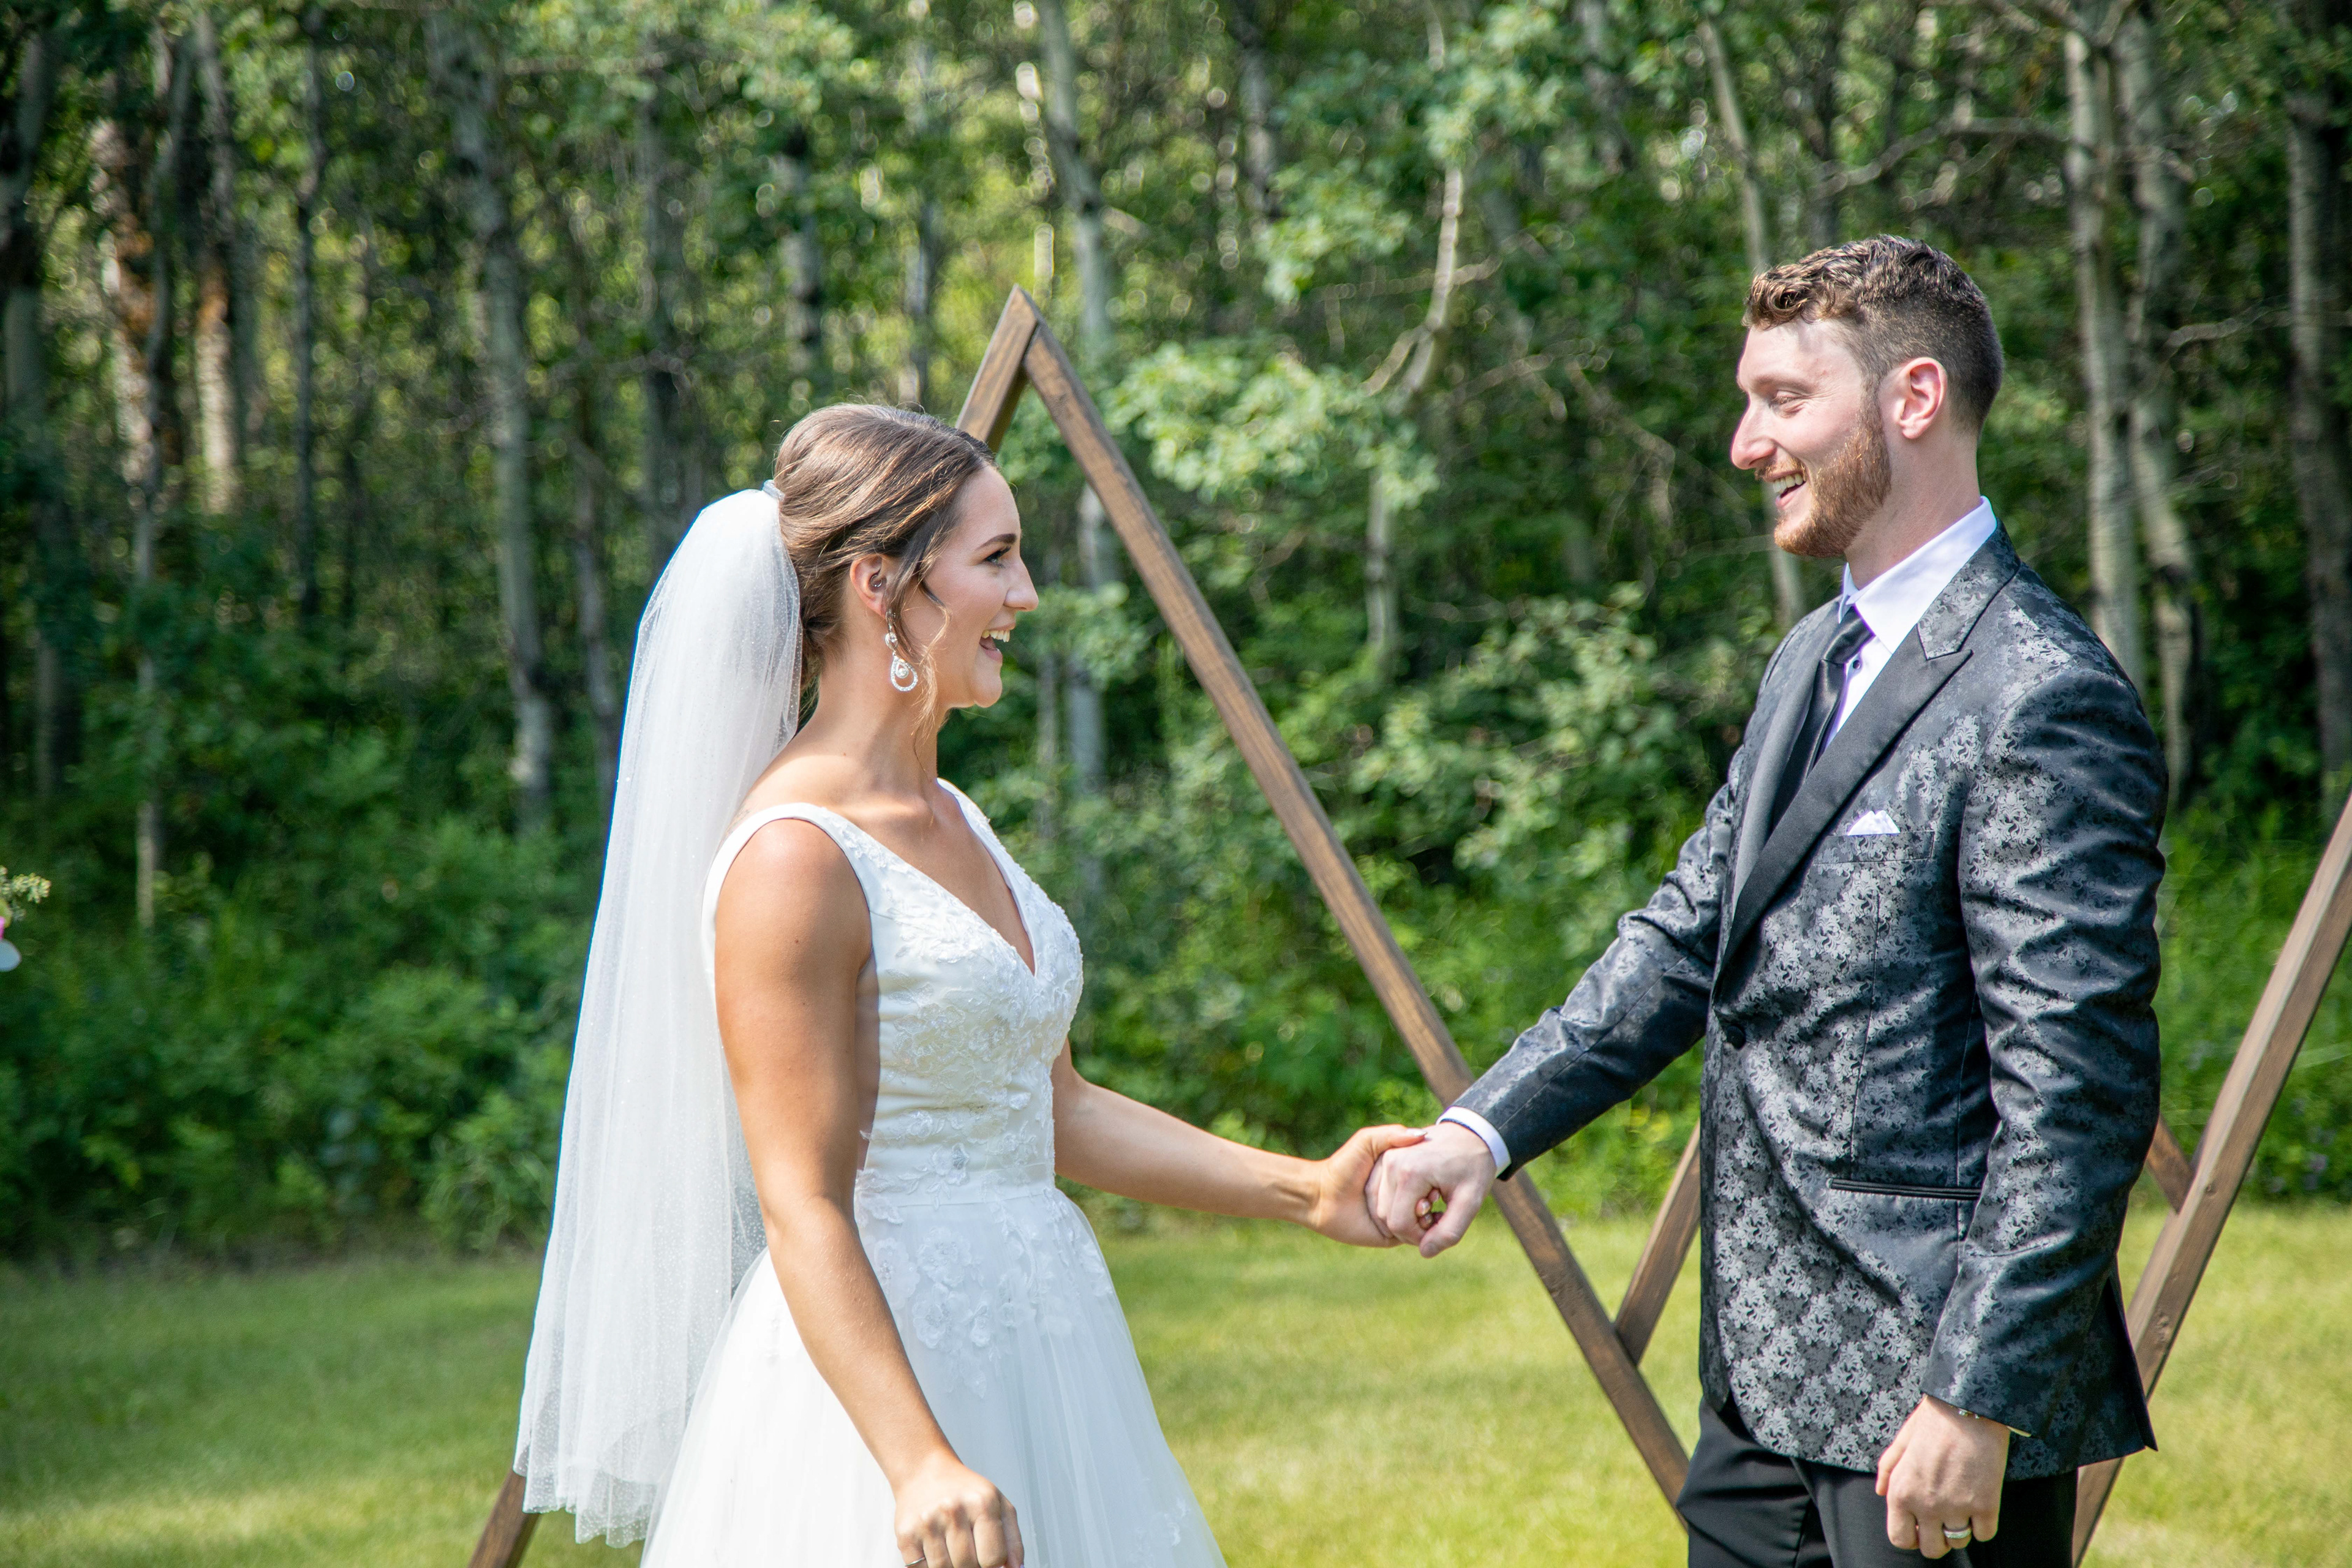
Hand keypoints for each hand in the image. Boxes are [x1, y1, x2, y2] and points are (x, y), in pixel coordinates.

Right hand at [894, 1449, 1023, 1567]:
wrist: (925, 1472)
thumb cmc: (966, 1492)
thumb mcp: (999, 1505)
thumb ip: (1013, 1541)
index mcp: (982, 1503)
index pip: (994, 1559)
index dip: (995, 1567)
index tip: (990, 1562)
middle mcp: (953, 1510)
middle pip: (969, 1567)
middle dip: (973, 1566)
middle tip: (970, 1552)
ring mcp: (927, 1523)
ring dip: (952, 1567)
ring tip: (953, 1549)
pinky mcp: (906, 1535)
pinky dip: (931, 1567)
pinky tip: (936, 1549)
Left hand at [1304, 1125, 1425, 1245]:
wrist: (1320, 1196)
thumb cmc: (1343, 1165)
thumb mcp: (1367, 1141)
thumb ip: (1392, 1134)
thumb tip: (1422, 1135)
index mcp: (1400, 1176)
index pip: (1428, 1179)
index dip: (1435, 1177)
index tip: (1436, 1176)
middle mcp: (1401, 1196)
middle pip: (1429, 1199)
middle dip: (1434, 1197)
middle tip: (1433, 1194)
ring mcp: (1397, 1216)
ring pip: (1423, 1220)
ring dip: (1427, 1215)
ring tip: (1426, 1207)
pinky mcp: (1391, 1235)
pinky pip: (1410, 1236)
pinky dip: (1417, 1231)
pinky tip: (1421, 1221)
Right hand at [1364, 1121, 1496, 1256]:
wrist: (1471, 1134)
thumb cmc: (1473, 1167)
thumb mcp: (1470, 1202)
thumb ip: (1450, 1232)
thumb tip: (1425, 1252)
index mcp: (1409, 1174)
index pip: (1399, 1224)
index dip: (1418, 1236)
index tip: (1439, 1224)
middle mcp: (1391, 1164)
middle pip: (1387, 1216)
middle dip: (1411, 1225)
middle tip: (1436, 1213)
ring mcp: (1386, 1159)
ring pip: (1382, 1207)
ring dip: (1404, 1214)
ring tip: (1430, 1203)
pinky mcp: (1386, 1158)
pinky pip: (1382, 1194)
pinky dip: (1398, 1203)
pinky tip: (1420, 1196)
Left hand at [1874, 1395, 2008, 1557]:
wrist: (1968, 1407)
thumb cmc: (1933, 1421)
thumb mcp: (1901, 1441)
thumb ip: (1887, 1469)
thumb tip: (1881, 1492)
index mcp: (1901, 1492)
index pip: (1900, 1539)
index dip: (1911, 1536)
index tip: (1921, 1526)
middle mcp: (1925, 1505)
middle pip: (1932, 1549)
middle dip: (1937, 1537)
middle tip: (1943, 1519)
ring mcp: (1956, 1508)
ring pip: (1959, 1543)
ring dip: (1961, 1530)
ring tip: (1962, 1507)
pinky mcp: (1985, 1506)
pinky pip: (1985, 1535)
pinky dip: (1984, 1524)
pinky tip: (1981, 1505)